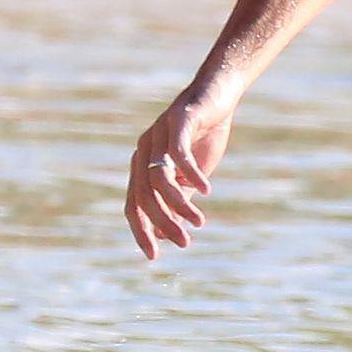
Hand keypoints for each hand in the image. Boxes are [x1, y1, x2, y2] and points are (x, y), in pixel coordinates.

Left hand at [125, 89, 232, 259]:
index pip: (134, 205)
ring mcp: (158, 136)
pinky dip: (191, 174)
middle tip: (184, 242)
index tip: (155, 257)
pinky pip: (178, 155)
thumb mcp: (191, 174)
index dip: (142, 231)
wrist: (218, 94)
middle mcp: (143, 151)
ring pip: (160, 180)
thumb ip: (178, 197)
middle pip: (144, 196)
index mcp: (142, 165)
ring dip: (178, 205)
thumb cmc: (204, 134)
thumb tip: (167, 231)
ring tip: (199, 221)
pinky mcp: (177, 122)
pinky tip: (206, 190)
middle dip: (163, 223)